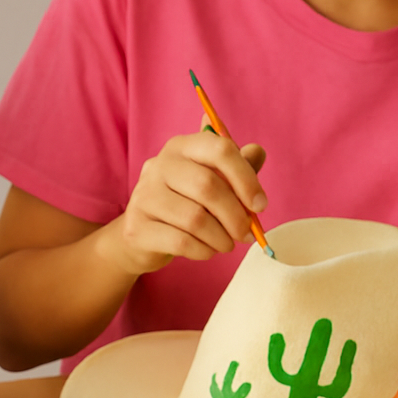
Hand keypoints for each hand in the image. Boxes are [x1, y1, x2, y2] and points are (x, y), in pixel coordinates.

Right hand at [110, 131, 267, 276]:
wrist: (141, 236)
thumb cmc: (183, 204)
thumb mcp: (211, 180)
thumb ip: (236, 167)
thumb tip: (257, 153)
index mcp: (181, 147)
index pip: (220, 150)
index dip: (246, 178)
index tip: (260, 205)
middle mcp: (159, 166)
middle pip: (208, 187)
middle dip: (235, 215)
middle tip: (246, 234)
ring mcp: (144, 197)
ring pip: (195, 219)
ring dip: (220, 237)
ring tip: (227, 244)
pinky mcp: (137, 228)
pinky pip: (181, 242)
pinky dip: (203, 250)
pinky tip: (208, 250)